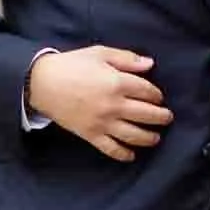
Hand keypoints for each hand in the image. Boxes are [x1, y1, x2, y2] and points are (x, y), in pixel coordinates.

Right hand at [27, 46, 171, 162]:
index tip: (159, 97)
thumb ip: (127, 59)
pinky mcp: (91, 134)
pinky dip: (124, 154)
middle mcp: (114, 105)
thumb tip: (150, 64)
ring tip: (156, 137)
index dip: (157, 95)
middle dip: (161, 117)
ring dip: (149, 138)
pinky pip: (111, 148)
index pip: (148, 92)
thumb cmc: (72, 65)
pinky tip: (132, 155)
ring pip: (134, 135)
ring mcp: (103, 122)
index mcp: (117, 82)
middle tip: (167, 118)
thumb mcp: (100, 53)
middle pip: (147, 115)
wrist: (42, 83)